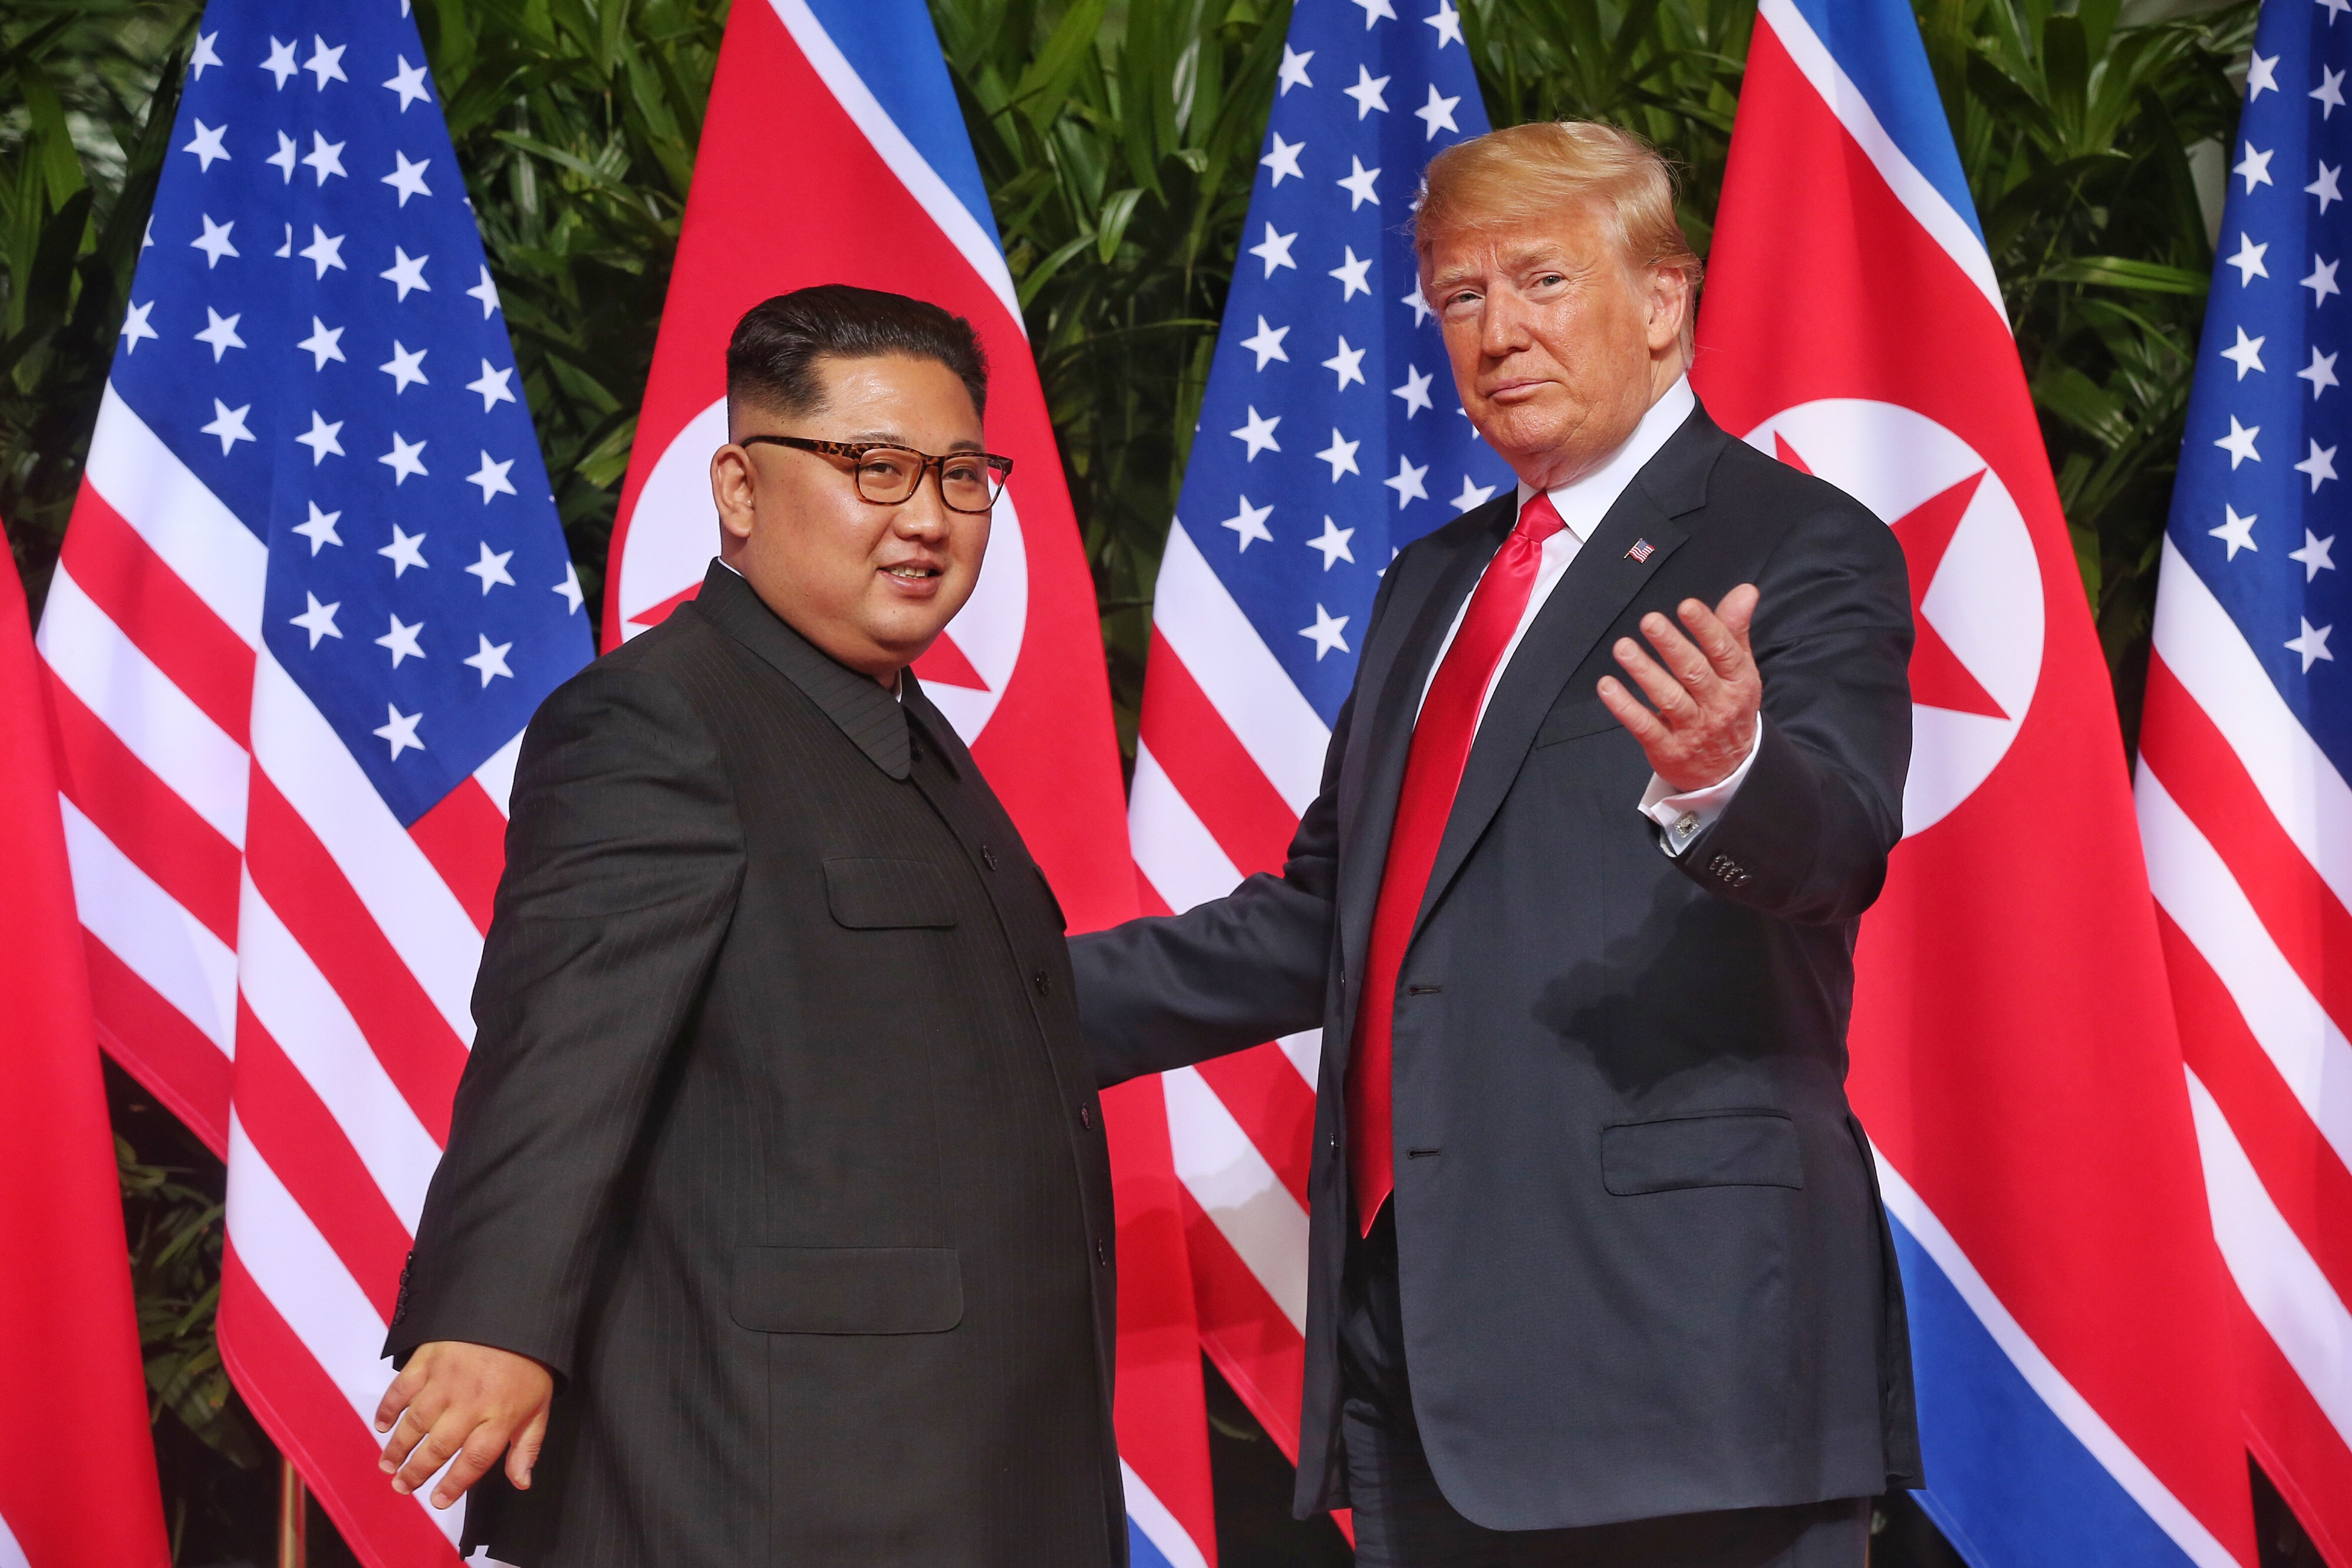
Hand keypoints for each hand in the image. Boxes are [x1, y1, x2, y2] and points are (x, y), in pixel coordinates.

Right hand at [375, 1340, 553, 1507]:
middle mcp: (470, 1403)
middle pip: (438, 1447)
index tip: (438, 1500)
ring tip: (388, 1465)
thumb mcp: (540, 1405)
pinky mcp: (428, 1359)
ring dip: (397, 1447)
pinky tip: (381, 1426)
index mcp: (501, 1416)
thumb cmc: (530, 1362)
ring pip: (415, 1423)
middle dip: (416, 1472)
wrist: (516, 1312)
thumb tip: (521, 1482)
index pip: (473, 1461)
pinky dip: (387, 1409)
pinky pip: (401, 1389)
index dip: (453, 1484)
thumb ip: (528, 1446)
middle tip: (402, 1486)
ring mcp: (446, 1380)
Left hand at [1597, 584, 1761, 792]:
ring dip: (1644, 671)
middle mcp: (1718, 706)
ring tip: (1623, 647)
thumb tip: (1745, 590)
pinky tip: (1607, 686)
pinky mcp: (1669, 750)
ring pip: (1668, 698)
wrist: (1731, 771)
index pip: (1724, 652)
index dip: (1706, 628)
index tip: (1687, 606)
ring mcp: (1693, 730)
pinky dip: (1624, 706)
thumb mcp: (1739, 671)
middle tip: (1649, 621)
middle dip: (1671, 646)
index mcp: (1739, 683)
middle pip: (1694, 673)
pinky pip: (1644, 726)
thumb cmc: (1729, 708)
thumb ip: (1734, 630)